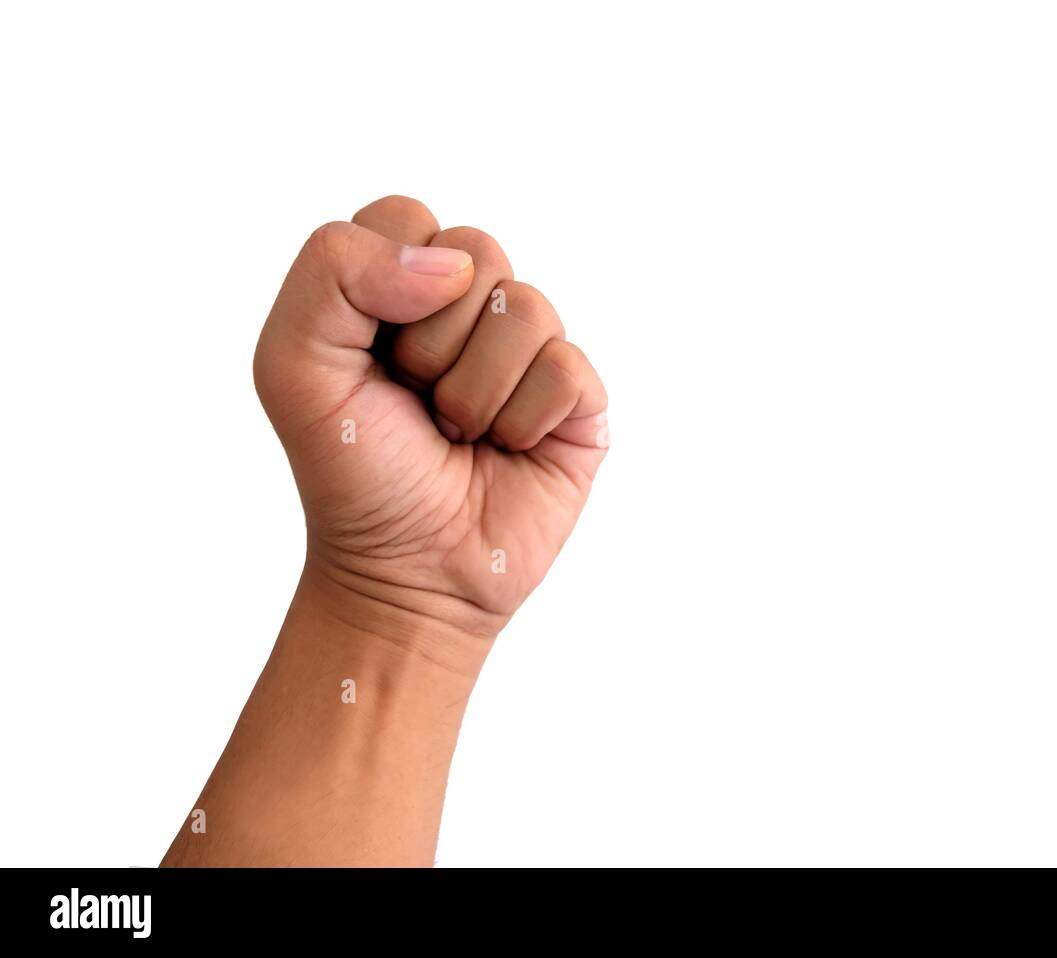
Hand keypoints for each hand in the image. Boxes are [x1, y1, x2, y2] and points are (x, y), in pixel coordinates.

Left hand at [253, 196, 607, 650]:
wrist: (407, 574)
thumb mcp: (293, 365)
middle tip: (418, 402)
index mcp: (399, 286)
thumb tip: (450, 266)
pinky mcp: (578, 399)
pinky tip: (506, 450)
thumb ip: (334, 273)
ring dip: (476, 391)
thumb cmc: (354, 471)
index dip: (387, 284)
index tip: (370, 355)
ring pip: (527, 309)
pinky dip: (522, 422)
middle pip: (478, 252)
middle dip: (432, 343)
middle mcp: (469, 309)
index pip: (410, 217)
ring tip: (459, 433)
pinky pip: (567, 369)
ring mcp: (529, 352)